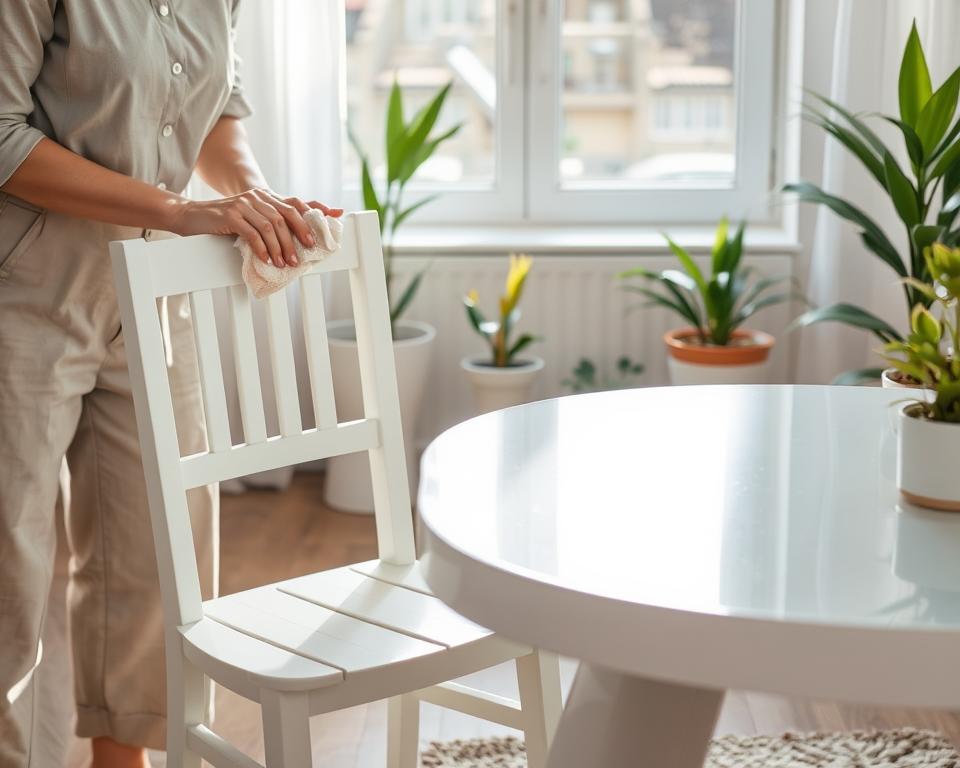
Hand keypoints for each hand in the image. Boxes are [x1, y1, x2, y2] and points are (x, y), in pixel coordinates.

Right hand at [166, 188, 342, 267]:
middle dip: (296, 237)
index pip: (293, 204)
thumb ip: (268, 223)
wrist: (191, 215)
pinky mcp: (231, 215)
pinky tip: (265, 260)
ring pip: (270, 226)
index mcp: (264, 196)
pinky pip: (252, 233)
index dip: (310, 218)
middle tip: (301, 257)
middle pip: (285, 216)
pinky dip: (261, 249)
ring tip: (283, 264)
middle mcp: (256, 197)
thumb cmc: (223, 221)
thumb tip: (293, 244)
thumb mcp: (249, 217)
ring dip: (279, 248)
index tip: (319, 237)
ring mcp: (243, 204)